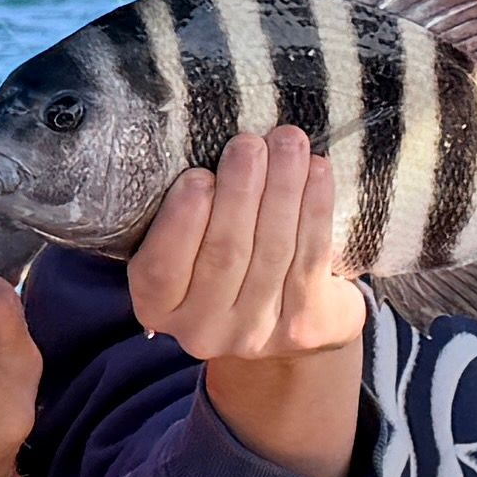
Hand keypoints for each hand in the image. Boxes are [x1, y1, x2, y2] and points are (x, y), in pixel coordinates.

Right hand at [125, 131, 369, 476]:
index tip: (198, 175)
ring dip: (283, 188)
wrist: (278, 322)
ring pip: (272, 250)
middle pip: (225, 254)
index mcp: (158, 306)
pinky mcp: (302, 327)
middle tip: (248, 143)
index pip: (162, 269)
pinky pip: (310, 257)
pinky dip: (315, 208)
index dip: (181, 223)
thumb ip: (180, 215)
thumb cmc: (217, 262)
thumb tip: (204, 154)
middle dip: (240, 191)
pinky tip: (317, 170)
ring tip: (287, 142)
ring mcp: (254, 334)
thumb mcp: (182, 248)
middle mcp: (202, 330)